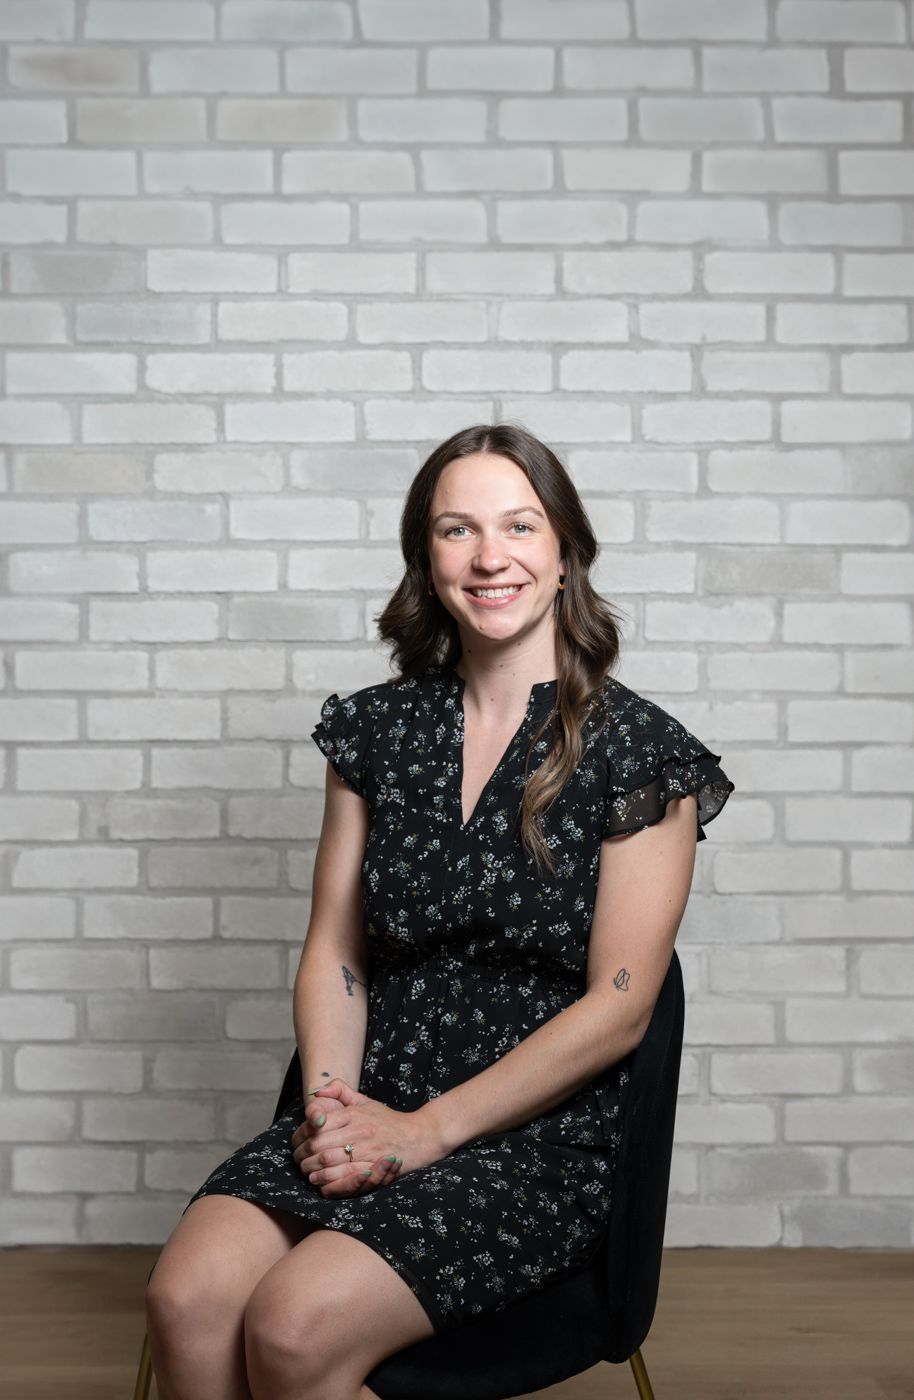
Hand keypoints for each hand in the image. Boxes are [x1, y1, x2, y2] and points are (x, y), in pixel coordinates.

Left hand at [290, 1077, 446, 1199]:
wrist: (419, 1136)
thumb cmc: (388, 1121)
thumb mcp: (364, 1101)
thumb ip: (340, 1091)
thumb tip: (317, 1091)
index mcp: (354, 1114)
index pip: (318, 1124)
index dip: (302, 1135)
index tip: (297, 1143)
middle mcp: (360, 1130)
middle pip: (320, 1145)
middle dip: (304, 1156)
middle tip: (299, 1161)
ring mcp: (367, 1150)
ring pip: (329, 1162)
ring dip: (313, 1171)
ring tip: (308, 1173)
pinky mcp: (375, 1169)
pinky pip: (345, 1178)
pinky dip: (329, 1183)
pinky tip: (322, 1184)